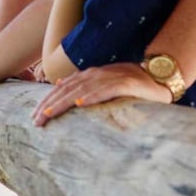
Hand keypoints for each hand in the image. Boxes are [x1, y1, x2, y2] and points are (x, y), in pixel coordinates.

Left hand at [32, 62, 170, 125]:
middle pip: (67, 89)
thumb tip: (69, 94)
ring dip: (64, 103)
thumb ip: (89, 89)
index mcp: (91, 75)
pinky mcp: (126, 84)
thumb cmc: (134, 87)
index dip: (47, 100)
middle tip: (35, 120)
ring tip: (49, 114)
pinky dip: (92, 97)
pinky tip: (80, 104)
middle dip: (49, 104)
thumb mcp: (107, 87)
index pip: (63, 88)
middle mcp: (98, 74)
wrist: (161, 78)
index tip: (34, 116)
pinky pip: (106, 90)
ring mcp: (111, 77)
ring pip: (81, 90)